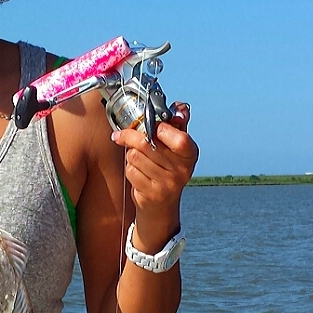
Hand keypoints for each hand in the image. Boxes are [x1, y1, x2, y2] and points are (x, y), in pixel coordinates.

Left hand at [111, 102, 197, 250]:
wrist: (162, 205)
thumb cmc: (168, 169)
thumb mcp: (177, 148)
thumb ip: (178, 125)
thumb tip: (181, 107)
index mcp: (190, 154)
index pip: (179, 139)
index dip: (161, 129)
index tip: (151, 126)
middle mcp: (182, 170)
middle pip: (147, 144)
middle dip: (131, 137)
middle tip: (122, 135)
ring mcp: (167, 184)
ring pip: (135, 157)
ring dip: (130, 156)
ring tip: (137, 159)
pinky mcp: (152, 193)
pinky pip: (131, 171)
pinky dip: (129, 169)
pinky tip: (136, 172)